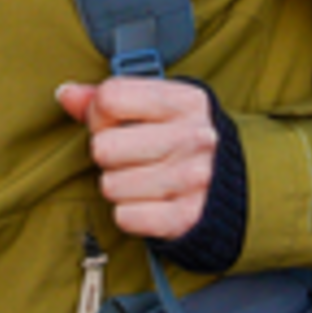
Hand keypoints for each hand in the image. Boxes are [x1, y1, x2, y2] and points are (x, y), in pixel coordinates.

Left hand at [56, 76, 216, 239]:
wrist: (245, 188)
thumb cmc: (191, 142)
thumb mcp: (163, 108)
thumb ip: (113, 97)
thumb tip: (66, 94)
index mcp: (186, 101)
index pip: (109, 98)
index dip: (100, 114)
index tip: (115, 123)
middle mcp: (193, 137)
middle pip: (103, 148)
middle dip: (110, 157)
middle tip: (134, 157)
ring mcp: (192, 179)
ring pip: (110, 186)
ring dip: (121, 187)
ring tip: (146, 180)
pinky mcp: (186, 217)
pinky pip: (125, 216)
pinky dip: (133, 214)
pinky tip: (151, 203)